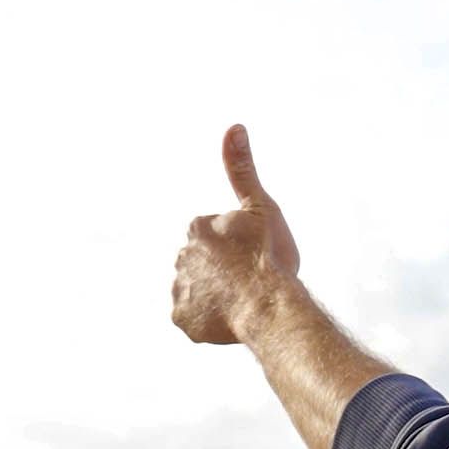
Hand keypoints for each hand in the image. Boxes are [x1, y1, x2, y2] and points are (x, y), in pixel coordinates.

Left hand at [170, 124, 302, 344]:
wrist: (268, 306)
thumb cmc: (269, 256)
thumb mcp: (260, 206)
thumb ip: (242, 169)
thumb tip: (233, 127)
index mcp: (197, 229)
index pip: (216, 237)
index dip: (239, 247)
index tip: (254, 255)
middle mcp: (180, 257)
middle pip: (206, 264)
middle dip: (224, 272)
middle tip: (251, 280)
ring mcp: (179, 290)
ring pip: (200, 291)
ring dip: (217, 295)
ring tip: (243, 300)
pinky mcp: (183, 320)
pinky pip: (195, 319)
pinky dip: (210, 321)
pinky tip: (231, 316)